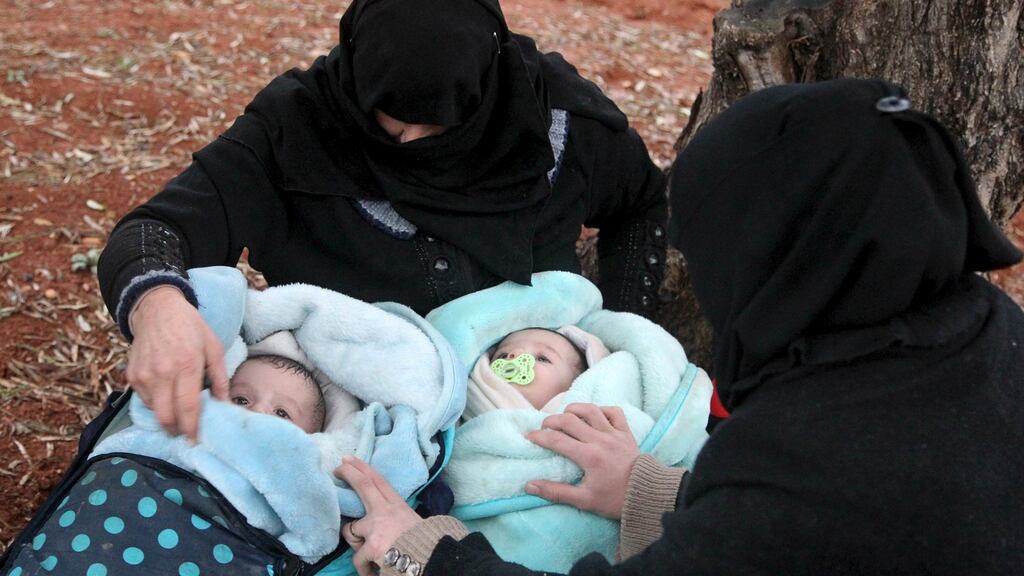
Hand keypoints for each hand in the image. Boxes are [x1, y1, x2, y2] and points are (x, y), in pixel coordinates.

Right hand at [126, 285, 228, 440]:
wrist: (157, 310)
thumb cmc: (190, 328)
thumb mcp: (214, 347)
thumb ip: (220, 377)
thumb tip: (224, 402)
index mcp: (186, 365)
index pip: (188, 406)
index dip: (192, 428)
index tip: (195, 440)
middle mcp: (162, 372)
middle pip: (166, 416)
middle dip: (176, 430)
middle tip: (186, 433)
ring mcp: (144, 375)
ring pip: (154, 411)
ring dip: (166, 416)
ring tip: (177, 411)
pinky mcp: (132, 375)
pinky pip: (144, 400)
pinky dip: (156, 403)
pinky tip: (166, 394)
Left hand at [336, 456, 422, 575]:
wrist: (430, 559)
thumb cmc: (423, 544)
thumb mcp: (410, 523)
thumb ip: (392, 517)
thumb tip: (373, 519)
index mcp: (397, 505)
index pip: (378, 481)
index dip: (363, 468)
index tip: (349, 459)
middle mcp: (386, 511)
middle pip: (364, 485)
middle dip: (349, 473)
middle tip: (338, 468)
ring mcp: (376, 527)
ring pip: (351, 531)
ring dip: (356, 544)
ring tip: (371, 555)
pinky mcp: (371, 546)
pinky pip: (357, 558)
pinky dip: (364, 567)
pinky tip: (373, 571)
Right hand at [525, 403, 638, 519]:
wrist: (648, 495)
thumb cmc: (615, 499)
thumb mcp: (584, 500)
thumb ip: (555, 492)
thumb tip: (529, 486)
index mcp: (588, 456)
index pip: (556, 440)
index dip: (539, 437)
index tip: (529, 437)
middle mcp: (600, 439)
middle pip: (569, 420)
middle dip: (552, 420)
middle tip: (544, 428)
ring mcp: (614, 433)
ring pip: (591, 410)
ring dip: (574, 409)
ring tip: (564, 416)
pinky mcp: (626, 432)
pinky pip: (614, 412)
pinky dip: (601, 410)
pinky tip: (593, 415)